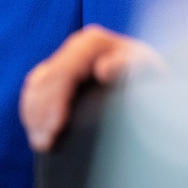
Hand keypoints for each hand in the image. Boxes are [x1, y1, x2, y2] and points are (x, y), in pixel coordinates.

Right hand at [19, 25, 163, 151]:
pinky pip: (36, 90)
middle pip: (47, 79)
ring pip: (37, 85)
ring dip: (34, 116)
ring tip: (41, 144)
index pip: (64, 70)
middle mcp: (76, 48)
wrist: (154, 82)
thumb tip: (103, 69)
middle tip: (45, 143)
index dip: (55, 99)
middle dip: (42, 112)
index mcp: (94, 43)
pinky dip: (32, 112)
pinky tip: (37, 133)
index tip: (56, 127)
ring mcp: (67, 60)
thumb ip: (130, 65)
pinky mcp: (60, 74)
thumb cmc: (152, 78)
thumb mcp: (148, 70)